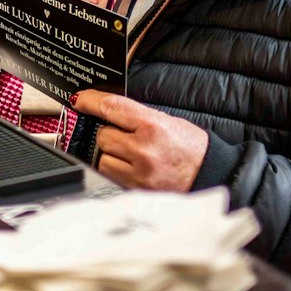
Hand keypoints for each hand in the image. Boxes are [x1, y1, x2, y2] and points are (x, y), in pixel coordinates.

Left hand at [71, 91, 208, 191]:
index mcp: (153, 126)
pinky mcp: (136, 190)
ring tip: (129, 152)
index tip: (80, 99)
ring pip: (102, 156)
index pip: (112, 107)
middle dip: (108, 132)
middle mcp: (144, 149)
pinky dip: (115, 168)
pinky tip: (130, 166)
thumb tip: (107, 111)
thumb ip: (137, 117)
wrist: (209, 175)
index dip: (91, 101)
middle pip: (103, 134)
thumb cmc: (191, 148)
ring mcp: (139, 173)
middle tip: (123, 134)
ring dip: (109, 152)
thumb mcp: (168, 121)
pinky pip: (110, 174)